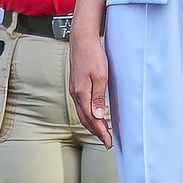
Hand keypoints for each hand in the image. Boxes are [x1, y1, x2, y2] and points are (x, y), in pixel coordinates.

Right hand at [69, 27, 113, 149]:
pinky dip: (88, 115)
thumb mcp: (100, 76)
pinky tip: (94, 115)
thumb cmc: (92, 55)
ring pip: (82, 114)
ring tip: (102, 132)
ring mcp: (74, 90)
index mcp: (81, 93)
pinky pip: (81, 106)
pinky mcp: (76, 85)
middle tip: (106, 141)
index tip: (108, 142)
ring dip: (92, 125)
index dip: (100, 132)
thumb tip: (98, 116)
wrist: (82, 40)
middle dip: (96, 132)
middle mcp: (75, 94)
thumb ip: (98, 97)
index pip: (91, 119)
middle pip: (85, 119)